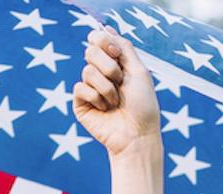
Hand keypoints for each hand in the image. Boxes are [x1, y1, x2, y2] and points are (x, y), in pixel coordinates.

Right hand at [73, 29, 161, 157]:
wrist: (138, 136)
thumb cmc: (143, 107)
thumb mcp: (139, 71)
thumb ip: (124, 47)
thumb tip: (106, 28)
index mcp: (115, 64)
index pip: (98, 38)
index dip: (104, 42)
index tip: (117, 54)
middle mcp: (100, 74)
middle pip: (90, 51)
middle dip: (109, 67)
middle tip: (120, 83)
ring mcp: (90, 88)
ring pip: (87, 71)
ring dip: (107, 88)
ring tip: (116, 103)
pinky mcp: (81, 103)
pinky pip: (80, 88)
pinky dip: (96, 98)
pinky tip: (105, 110)